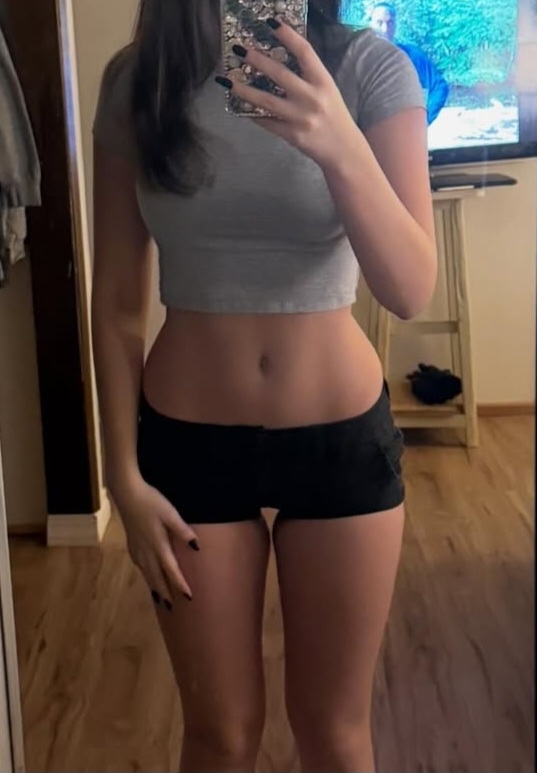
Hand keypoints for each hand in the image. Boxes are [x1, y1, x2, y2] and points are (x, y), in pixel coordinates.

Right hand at [113, 474, 199, 607]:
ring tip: (158, 598)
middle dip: (164, 592)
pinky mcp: (131, 543)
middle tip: (171, 608)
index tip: (188, 598)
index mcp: (158, 544)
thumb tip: (196, 546)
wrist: (126, 494)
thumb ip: (182, 530)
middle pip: (156, 576)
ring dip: (153, 586)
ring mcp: (137, 547)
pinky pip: (139, 565)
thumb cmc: (151, 501)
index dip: (180, 584)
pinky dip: (145, 574)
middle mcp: (146, 550)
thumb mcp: (170, 513)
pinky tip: (146, 574)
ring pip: (146, 573)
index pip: (171, 570)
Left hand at [219, 20, 360, 169]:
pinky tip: (240, 107)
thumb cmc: (334, 116)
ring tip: (227, 81)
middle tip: (239, 49)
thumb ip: (308, 77)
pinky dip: (253, 114)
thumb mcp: (328, 91)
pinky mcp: (292, 135)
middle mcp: (312, 98)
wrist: (344, 150)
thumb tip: (279, 61)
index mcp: (323, 82)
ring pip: (266, 100)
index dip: (288, 35)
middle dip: (257, 59)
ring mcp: (301, 118)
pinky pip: (267, 122)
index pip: (305, 52)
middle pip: (280, 74)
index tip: (271, 23)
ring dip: (244, 90)